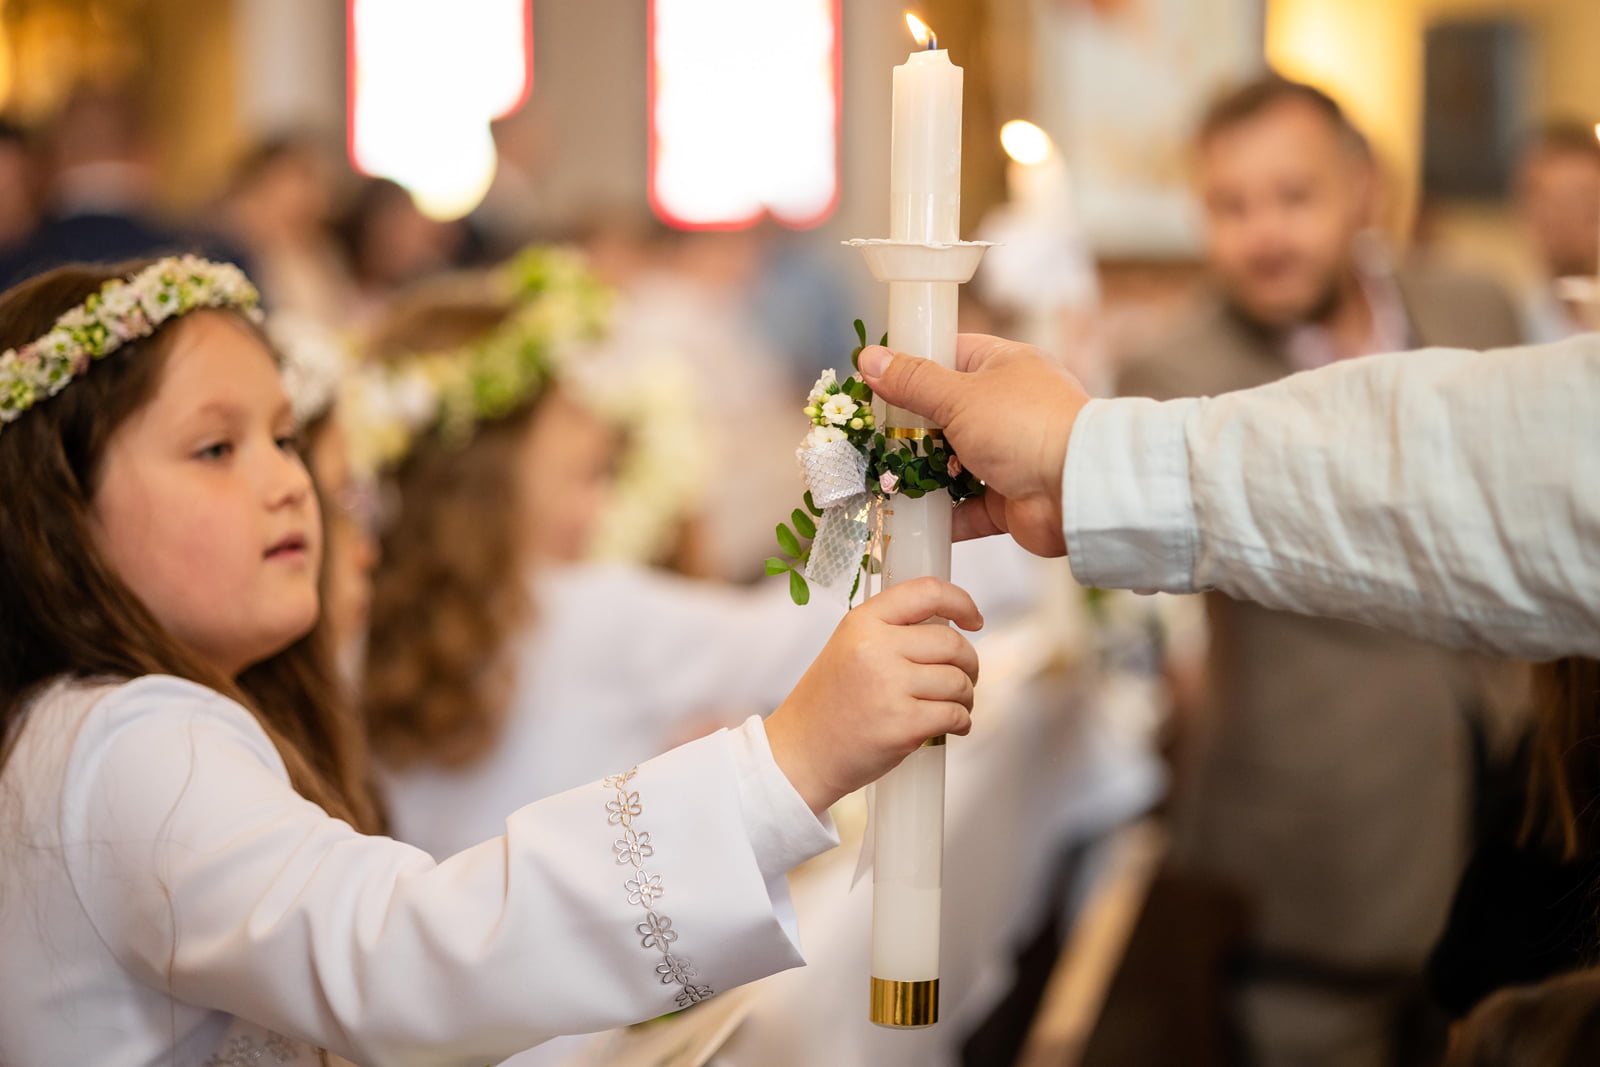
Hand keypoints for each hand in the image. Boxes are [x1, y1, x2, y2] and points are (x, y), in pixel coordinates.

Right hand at [765, 577, 981, 813]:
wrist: (799, 754)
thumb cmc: (827, 705)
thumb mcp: (848, 648)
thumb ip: (890, 632)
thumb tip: (949, 628)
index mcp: (862, 622)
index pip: (927, 592)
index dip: (961, 602)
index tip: (973, 620)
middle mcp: (875, 648)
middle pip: (952, 643)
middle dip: (969, 664)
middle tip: (964, 678)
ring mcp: (889, 687)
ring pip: (958, 681)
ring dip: (966, 697)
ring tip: (954, 706)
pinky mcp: (902, 725)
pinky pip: (955, 715)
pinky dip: (962, 722)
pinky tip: (951, 727)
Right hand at [859, 334, 1087, 556]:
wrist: (1077, 490)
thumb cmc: (1023, 425)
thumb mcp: (959, 395)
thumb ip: (912, 382)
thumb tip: (869, 357)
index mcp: (1004, 367)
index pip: (950, 354)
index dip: (914, 365)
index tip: (876, 380)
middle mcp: (1007, 408)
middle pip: (946, 414)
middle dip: (910, 429)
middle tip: (870, 436)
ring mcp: (1008, 455)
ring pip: (952, 463)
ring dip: (922, 473)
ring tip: (880, 478)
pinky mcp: (1007, 499)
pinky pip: (965, 507)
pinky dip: (941, 515)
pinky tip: (907, 517)